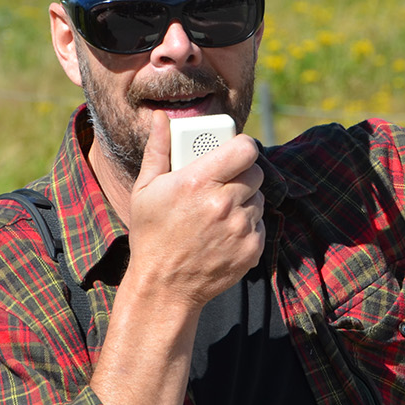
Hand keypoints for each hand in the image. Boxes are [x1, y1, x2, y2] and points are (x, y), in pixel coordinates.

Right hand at [124, 111, 265, 310]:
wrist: (164, 287)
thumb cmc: (152, 234)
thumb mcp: (145, 190)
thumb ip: (158, 149)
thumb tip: (161, 117)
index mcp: (198, 182)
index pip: (245, 148)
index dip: (242, 147)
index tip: (233, 151)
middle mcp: (223, 204)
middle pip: (256, 172)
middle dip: (242, 173)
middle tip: (225, 182)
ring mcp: (240, 228)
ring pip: (259, 198)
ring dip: (245, 200)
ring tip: (220, 210)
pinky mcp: (252, 249)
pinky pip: (259, 224)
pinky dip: (247, 225)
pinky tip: (224, 232)